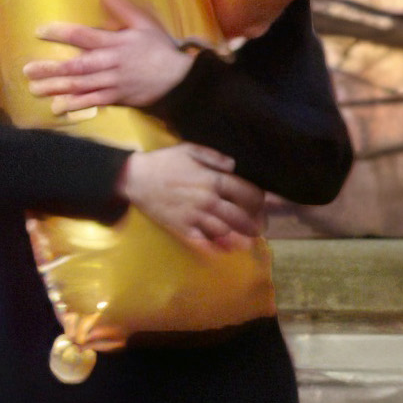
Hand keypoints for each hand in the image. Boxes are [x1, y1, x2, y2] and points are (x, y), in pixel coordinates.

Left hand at [26, 0, 196, 112]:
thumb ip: (123, 9)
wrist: (179, 79)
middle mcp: (110, 63)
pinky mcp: (117, 97)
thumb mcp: (145, 24)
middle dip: (51, 68)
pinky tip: (58, 107)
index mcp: (115, 42)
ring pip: (80, 85)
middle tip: (28, 69)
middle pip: (77, 65)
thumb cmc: (160, 49)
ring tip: (34, 88)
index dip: (61, 33)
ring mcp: (112, 82)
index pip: (84, 36)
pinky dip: (75, 104)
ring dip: (56, 87)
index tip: (40, 31)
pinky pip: (93, 101)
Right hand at [117, 142, 259, 253]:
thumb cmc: (164, 162)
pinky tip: (226, 252)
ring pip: (224, 230)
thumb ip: (215, 157)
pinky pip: (202, 242)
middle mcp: (207, 200)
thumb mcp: (191, 150)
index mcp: (213, 179)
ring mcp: (194, 216)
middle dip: (254, 222)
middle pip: (239, 215)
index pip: (246, 192)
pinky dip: (216, 248)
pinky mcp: (181, 228)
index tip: (267, 203)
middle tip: (262, 226)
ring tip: (250, 241)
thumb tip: (234, 165)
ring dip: (240, 238)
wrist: (135, 178)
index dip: (261, 199)